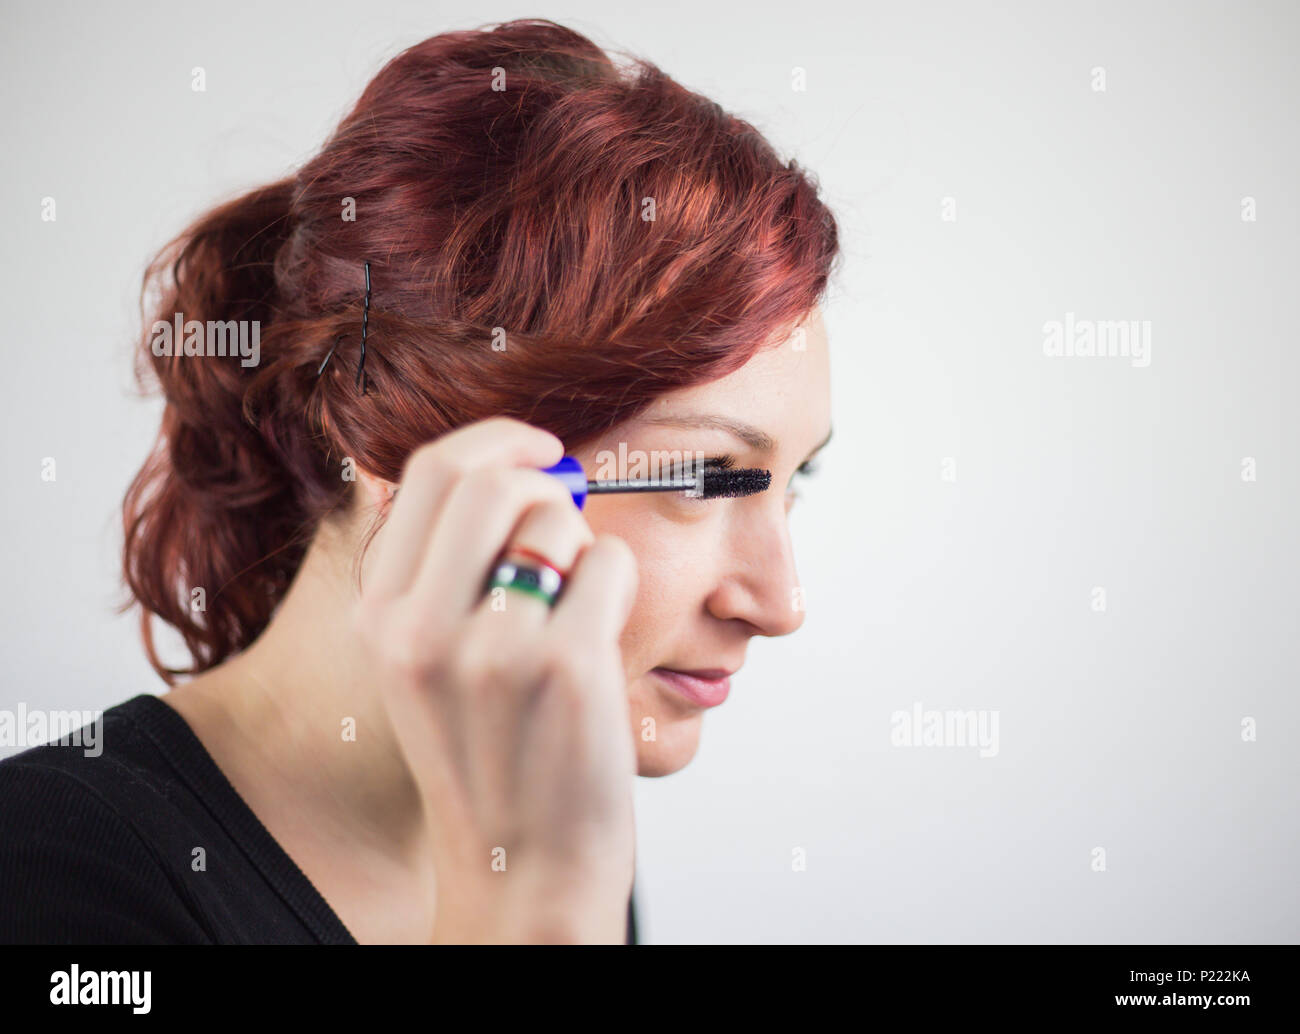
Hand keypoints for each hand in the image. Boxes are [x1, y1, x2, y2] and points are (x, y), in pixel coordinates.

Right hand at [355, 417, 639, 942]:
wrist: (523, 866)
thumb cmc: (490, 754)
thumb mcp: (423, 664)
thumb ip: (439, 569)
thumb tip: (503, 465)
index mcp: (380, 617)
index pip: (428, 471)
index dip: (496, 439)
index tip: (539, 447)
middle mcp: (419, 628)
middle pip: (493, 477)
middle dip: (546, 482)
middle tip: (568, 515)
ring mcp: (490, 647)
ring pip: (558, 517)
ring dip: (583, 549)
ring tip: (573, 612)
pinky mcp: (562, 665)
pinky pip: (609, 562)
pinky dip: (618, 586)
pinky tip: (600, 639)